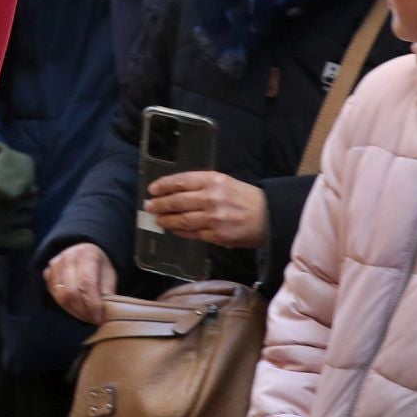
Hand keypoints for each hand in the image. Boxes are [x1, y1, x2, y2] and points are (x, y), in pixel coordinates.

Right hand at [44, 242, 115, 323]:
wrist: (84, 253)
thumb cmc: (99, 266)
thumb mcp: (110, 275)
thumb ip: (108, 292)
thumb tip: (105, 313)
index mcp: (87, 254)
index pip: (87, 283)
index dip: (93, 304)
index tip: (100, 318)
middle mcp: (68, 256)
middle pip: (71, 291)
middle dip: (83, 311)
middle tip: (93, 319)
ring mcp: (55, 264)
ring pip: (61, 296)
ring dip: (74, 311)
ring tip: (86, 316)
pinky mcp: (47, 273)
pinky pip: (54, 295)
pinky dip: (65, 306)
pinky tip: (76, 308)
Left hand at [144, 171, 266, 247]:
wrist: (268, 216)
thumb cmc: (243, 197)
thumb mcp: (223, 182)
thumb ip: (201, 185)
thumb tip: (174, 192)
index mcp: (213, 180)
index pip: (181, 181)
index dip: (163, 185)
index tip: (152, 189)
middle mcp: (212, 198)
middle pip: (177, 201)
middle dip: (159, 204)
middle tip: (149, 206)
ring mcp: (214, 218)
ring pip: (182, 220)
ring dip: (166, 220)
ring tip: (158, 220)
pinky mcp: (217, 235)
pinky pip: (193, 234)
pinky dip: (181, 232)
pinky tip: (174, 230)